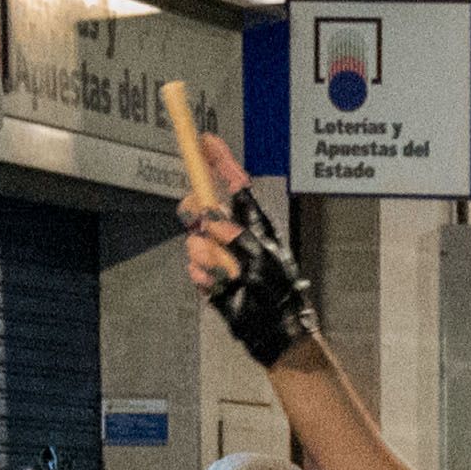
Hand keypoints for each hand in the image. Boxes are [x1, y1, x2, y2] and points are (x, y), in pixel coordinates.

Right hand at [182, 136, 322, 367]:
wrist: (271, 330)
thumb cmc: (278, 292)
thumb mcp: (262, 259)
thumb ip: (236, 236)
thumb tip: (210, 221)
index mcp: (251, 223)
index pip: (233, 184)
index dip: (219, 160)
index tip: (205, 139)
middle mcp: (232, 234)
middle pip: (201, 205)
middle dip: (196, 211)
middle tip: (201, 222)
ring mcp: (218, 254)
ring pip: (193, 238)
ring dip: (204, 254)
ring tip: (225, 273)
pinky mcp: (207, 275)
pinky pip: (192, 266)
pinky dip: (201, 275)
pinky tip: (218, 286)